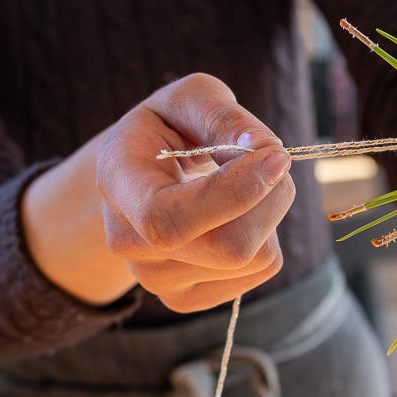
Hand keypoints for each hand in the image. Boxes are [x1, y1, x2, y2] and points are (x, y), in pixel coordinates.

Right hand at [96, 73, 293, 311]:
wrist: (142, 175)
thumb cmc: (169, 129)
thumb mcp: (189, 98)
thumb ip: (223, 115)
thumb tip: (264, 150)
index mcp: (119, 184)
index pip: (170, 218)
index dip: (235, 194)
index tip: (277, 157)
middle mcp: (130, 242)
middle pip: (230, 248)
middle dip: (271, 198)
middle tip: (271, 160)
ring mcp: (157, 279)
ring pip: (255, 259)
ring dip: (271, 213)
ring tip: (244, 185)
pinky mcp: (188, 298)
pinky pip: (261, 273)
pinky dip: (268, 237)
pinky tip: (239, 215)